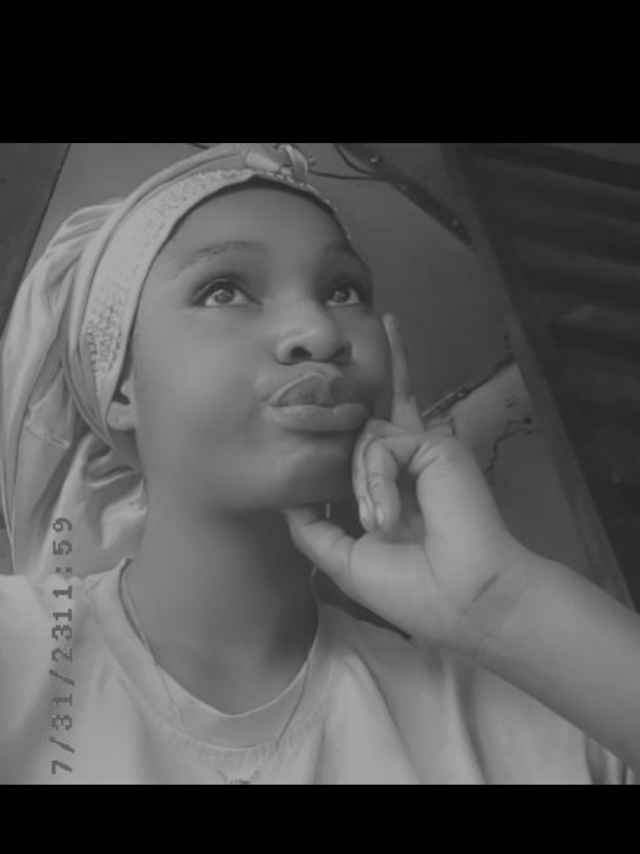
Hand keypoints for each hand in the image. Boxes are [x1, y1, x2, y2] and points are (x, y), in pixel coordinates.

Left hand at [281, 315, 535, 654]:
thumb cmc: (410, 590)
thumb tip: (285, 498)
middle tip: (382, 358)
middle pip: (383, 407)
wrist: (463, 599)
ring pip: (364, 436)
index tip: (352, 372)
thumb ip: (312, 529)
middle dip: (385, 371)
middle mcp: (407, 465)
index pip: (367, 445)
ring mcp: (421, 453)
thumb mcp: (345, 562)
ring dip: (362, 484)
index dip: (349, 421)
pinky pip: (381, 444)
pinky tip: (390, 516)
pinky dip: (376, 480)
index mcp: (391, 492)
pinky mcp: (434, 444)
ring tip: (381, 525)